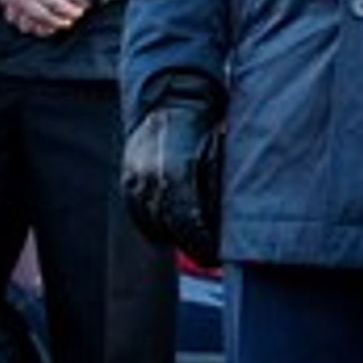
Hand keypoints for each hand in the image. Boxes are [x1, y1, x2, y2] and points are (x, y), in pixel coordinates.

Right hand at [123, 104, 223, 267]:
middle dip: (189, 245)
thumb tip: (235, 220)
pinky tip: (166, 233)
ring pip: (151, 221)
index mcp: (177, 171)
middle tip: (208, 257)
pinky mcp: (127, 179)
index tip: (214, 254)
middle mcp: (152, 177)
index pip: (186, 221)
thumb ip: (220, 185)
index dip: (200, 242)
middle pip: (168, 226)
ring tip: (191, 246)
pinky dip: (151, 225)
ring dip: (171, 237)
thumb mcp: (217, 154)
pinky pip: (136, 212)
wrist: (170, 105)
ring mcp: (136, 179)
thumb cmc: (203, 129)